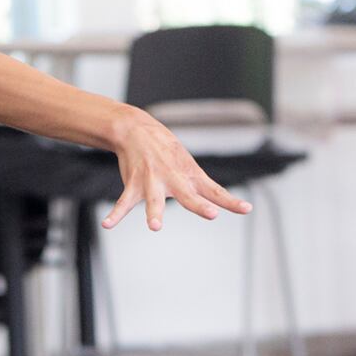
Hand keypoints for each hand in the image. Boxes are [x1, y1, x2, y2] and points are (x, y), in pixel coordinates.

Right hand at [101, 108, 252, 231]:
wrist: (135, 129)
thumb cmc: (165, 151)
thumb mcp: (187, 165)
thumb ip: (200, 186)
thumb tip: (216, 203)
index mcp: (190, 175)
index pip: (215, 190)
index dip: (231, 201)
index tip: (247, 209)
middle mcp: (174, 179)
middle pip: (189, 195)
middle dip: (199, 205)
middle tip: (211, 214)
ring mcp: (153, 181)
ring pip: (154, 199)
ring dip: (154, 212)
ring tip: (154, 226)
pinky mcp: (133, 183)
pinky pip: (123, 202)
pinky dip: (115, 214)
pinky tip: (108, 224)